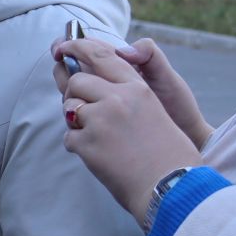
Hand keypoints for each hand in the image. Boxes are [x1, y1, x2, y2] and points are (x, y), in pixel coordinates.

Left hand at [52, 37, 201, 228]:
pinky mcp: (87, 144)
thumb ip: (127, 94)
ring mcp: (100, 120)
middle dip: (73, 92)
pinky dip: (79, 146)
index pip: (100, 54)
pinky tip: (99, 156)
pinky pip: (69, 137)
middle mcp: (117, 98)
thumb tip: (97, 82)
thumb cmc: (170, 155)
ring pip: (69, 107)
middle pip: (77, 81)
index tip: (62, 48)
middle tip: (79, 106)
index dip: (76, 46)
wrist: (173, 189)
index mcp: (137, 88)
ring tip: (98, 137)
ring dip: (76, 121)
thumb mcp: (156, 111)